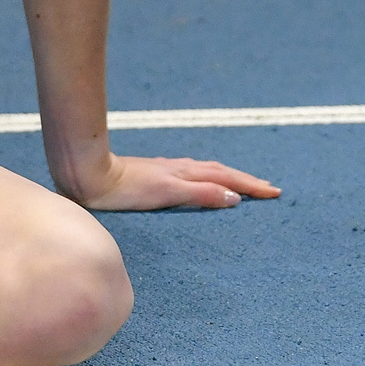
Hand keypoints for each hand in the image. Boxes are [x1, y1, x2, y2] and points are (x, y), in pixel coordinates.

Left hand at [72, 153, 278, 211]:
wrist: (91, 176)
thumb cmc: (127, 188)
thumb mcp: (168, 193)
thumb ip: (200, 194)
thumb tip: (235, 197)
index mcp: (186, 173)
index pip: (227, 178)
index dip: (251, 186)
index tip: (274, 192)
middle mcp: (180, 169)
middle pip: (221, 172)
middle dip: (246, 181)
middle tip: (269, 189)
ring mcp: (168, 170)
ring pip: (207, 171)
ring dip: (229, 177)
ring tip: (244, 184)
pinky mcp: (156, 175)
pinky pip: (193, 174)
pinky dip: (208, 178)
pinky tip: (202, 181)